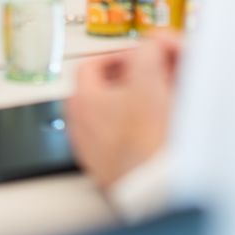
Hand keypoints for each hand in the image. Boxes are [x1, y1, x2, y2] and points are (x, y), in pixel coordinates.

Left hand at [65, 35, 181, 190]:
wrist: (153, 188)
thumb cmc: (145, 142)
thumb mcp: (149, 80)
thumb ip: (147, 52)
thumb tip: (151, 45)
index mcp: (81, 100)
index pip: (90, 65)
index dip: (118, 56)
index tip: (137, 57)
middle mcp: (79, 126)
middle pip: (99, 90)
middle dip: (127, 79)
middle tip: (149, 77)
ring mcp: (92, 150)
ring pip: (109, 115)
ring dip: (131, 103)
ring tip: (155, 102)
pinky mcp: (108, 169)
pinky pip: (117, 139)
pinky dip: (133, 128)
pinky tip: (153, 129)